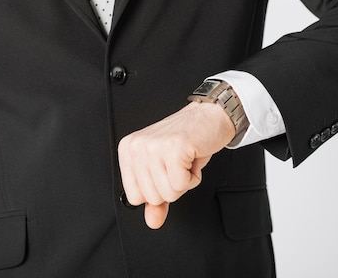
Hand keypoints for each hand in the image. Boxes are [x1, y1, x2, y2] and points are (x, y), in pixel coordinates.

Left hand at [118, 101, 235, 228]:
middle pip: (152, 197)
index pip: (134, 196)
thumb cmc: (187, 140)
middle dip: (172, 185)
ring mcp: (154, 147)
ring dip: (184, 180)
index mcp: (128, 150)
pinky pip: (182, 184)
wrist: (209, 116)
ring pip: (168, 193)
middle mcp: (137, 147)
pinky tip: (192, 157)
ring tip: (184, 159)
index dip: (156, 190)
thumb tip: (152, 221)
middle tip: (178, 163)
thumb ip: (156, 199)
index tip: (165, 171)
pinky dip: (194, 176)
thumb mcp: (165, 170)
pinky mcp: (173, 148)